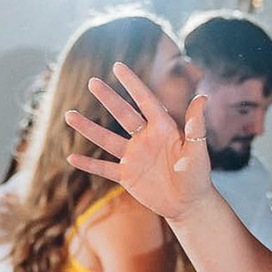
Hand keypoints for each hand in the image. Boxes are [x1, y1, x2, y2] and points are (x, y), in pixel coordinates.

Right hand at [62, 62, 212, 221]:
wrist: (189, 205)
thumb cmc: (198, 177)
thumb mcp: (198, 150)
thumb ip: (196, 125)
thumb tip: (202, 97)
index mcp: (163, 128)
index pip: (145, 100)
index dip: (132, 83)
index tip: (118, 66)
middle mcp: (145, 139)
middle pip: (123, 114)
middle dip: (108, 98)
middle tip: (93, 82)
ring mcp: (134, 157)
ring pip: (106, 140)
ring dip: (88, 128)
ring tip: (69, 115)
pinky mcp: (127, 176)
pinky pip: (104, 169)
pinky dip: (88, 164)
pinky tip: (71, 157)